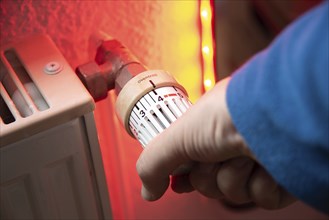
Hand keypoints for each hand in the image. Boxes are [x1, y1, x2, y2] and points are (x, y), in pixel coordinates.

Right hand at [136, 77, 295, 209]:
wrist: (269, 117)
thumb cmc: (227, 114)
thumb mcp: (177, 136)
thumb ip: (153, 164)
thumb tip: (146, 191)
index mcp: (210, 133)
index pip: (192, 165)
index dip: (185, 177)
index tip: (180, 183)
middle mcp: (232, 146)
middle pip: (208, 184)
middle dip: (208, 176)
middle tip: (213, 156)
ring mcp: (255, 162)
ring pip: (233, 193)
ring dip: (233, 177)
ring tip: (241, 154)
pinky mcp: (279, 178)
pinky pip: (261, 198)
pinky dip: (259, 183)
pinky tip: (262, 163)